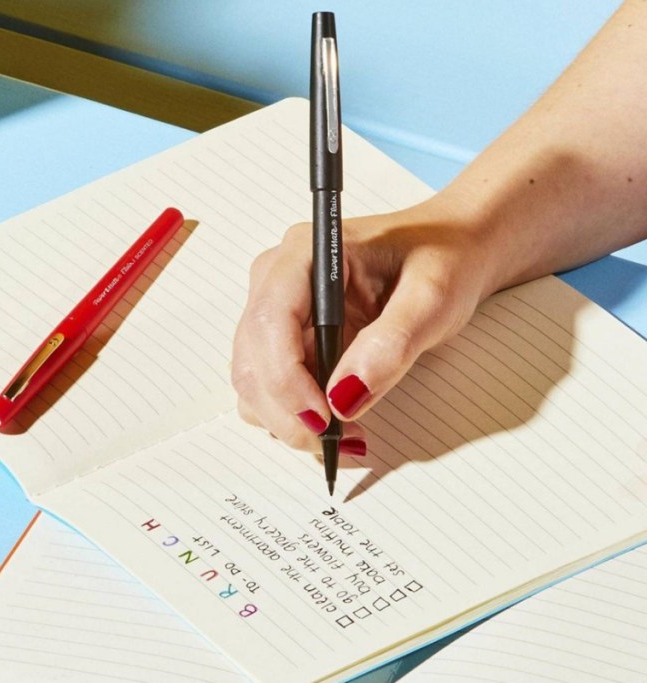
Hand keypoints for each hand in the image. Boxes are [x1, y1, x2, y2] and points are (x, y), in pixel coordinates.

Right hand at [232, 200, 496, 453]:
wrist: (450, 250)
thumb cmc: (443, 259)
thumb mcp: (434, 296)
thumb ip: (392, 343)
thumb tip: (345, 396)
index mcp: (307, 253)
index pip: (270, 320)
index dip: (286, 377)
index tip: (324, 417)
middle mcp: (277, 279)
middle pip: (252, 359)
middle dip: (288, 412)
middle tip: (340, 441)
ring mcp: (275, 310)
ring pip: (253, 381)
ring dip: (290, 420)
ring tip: (348, 433)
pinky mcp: (283, 339)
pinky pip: (269, 389)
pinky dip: (295, 418)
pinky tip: (338, 421)